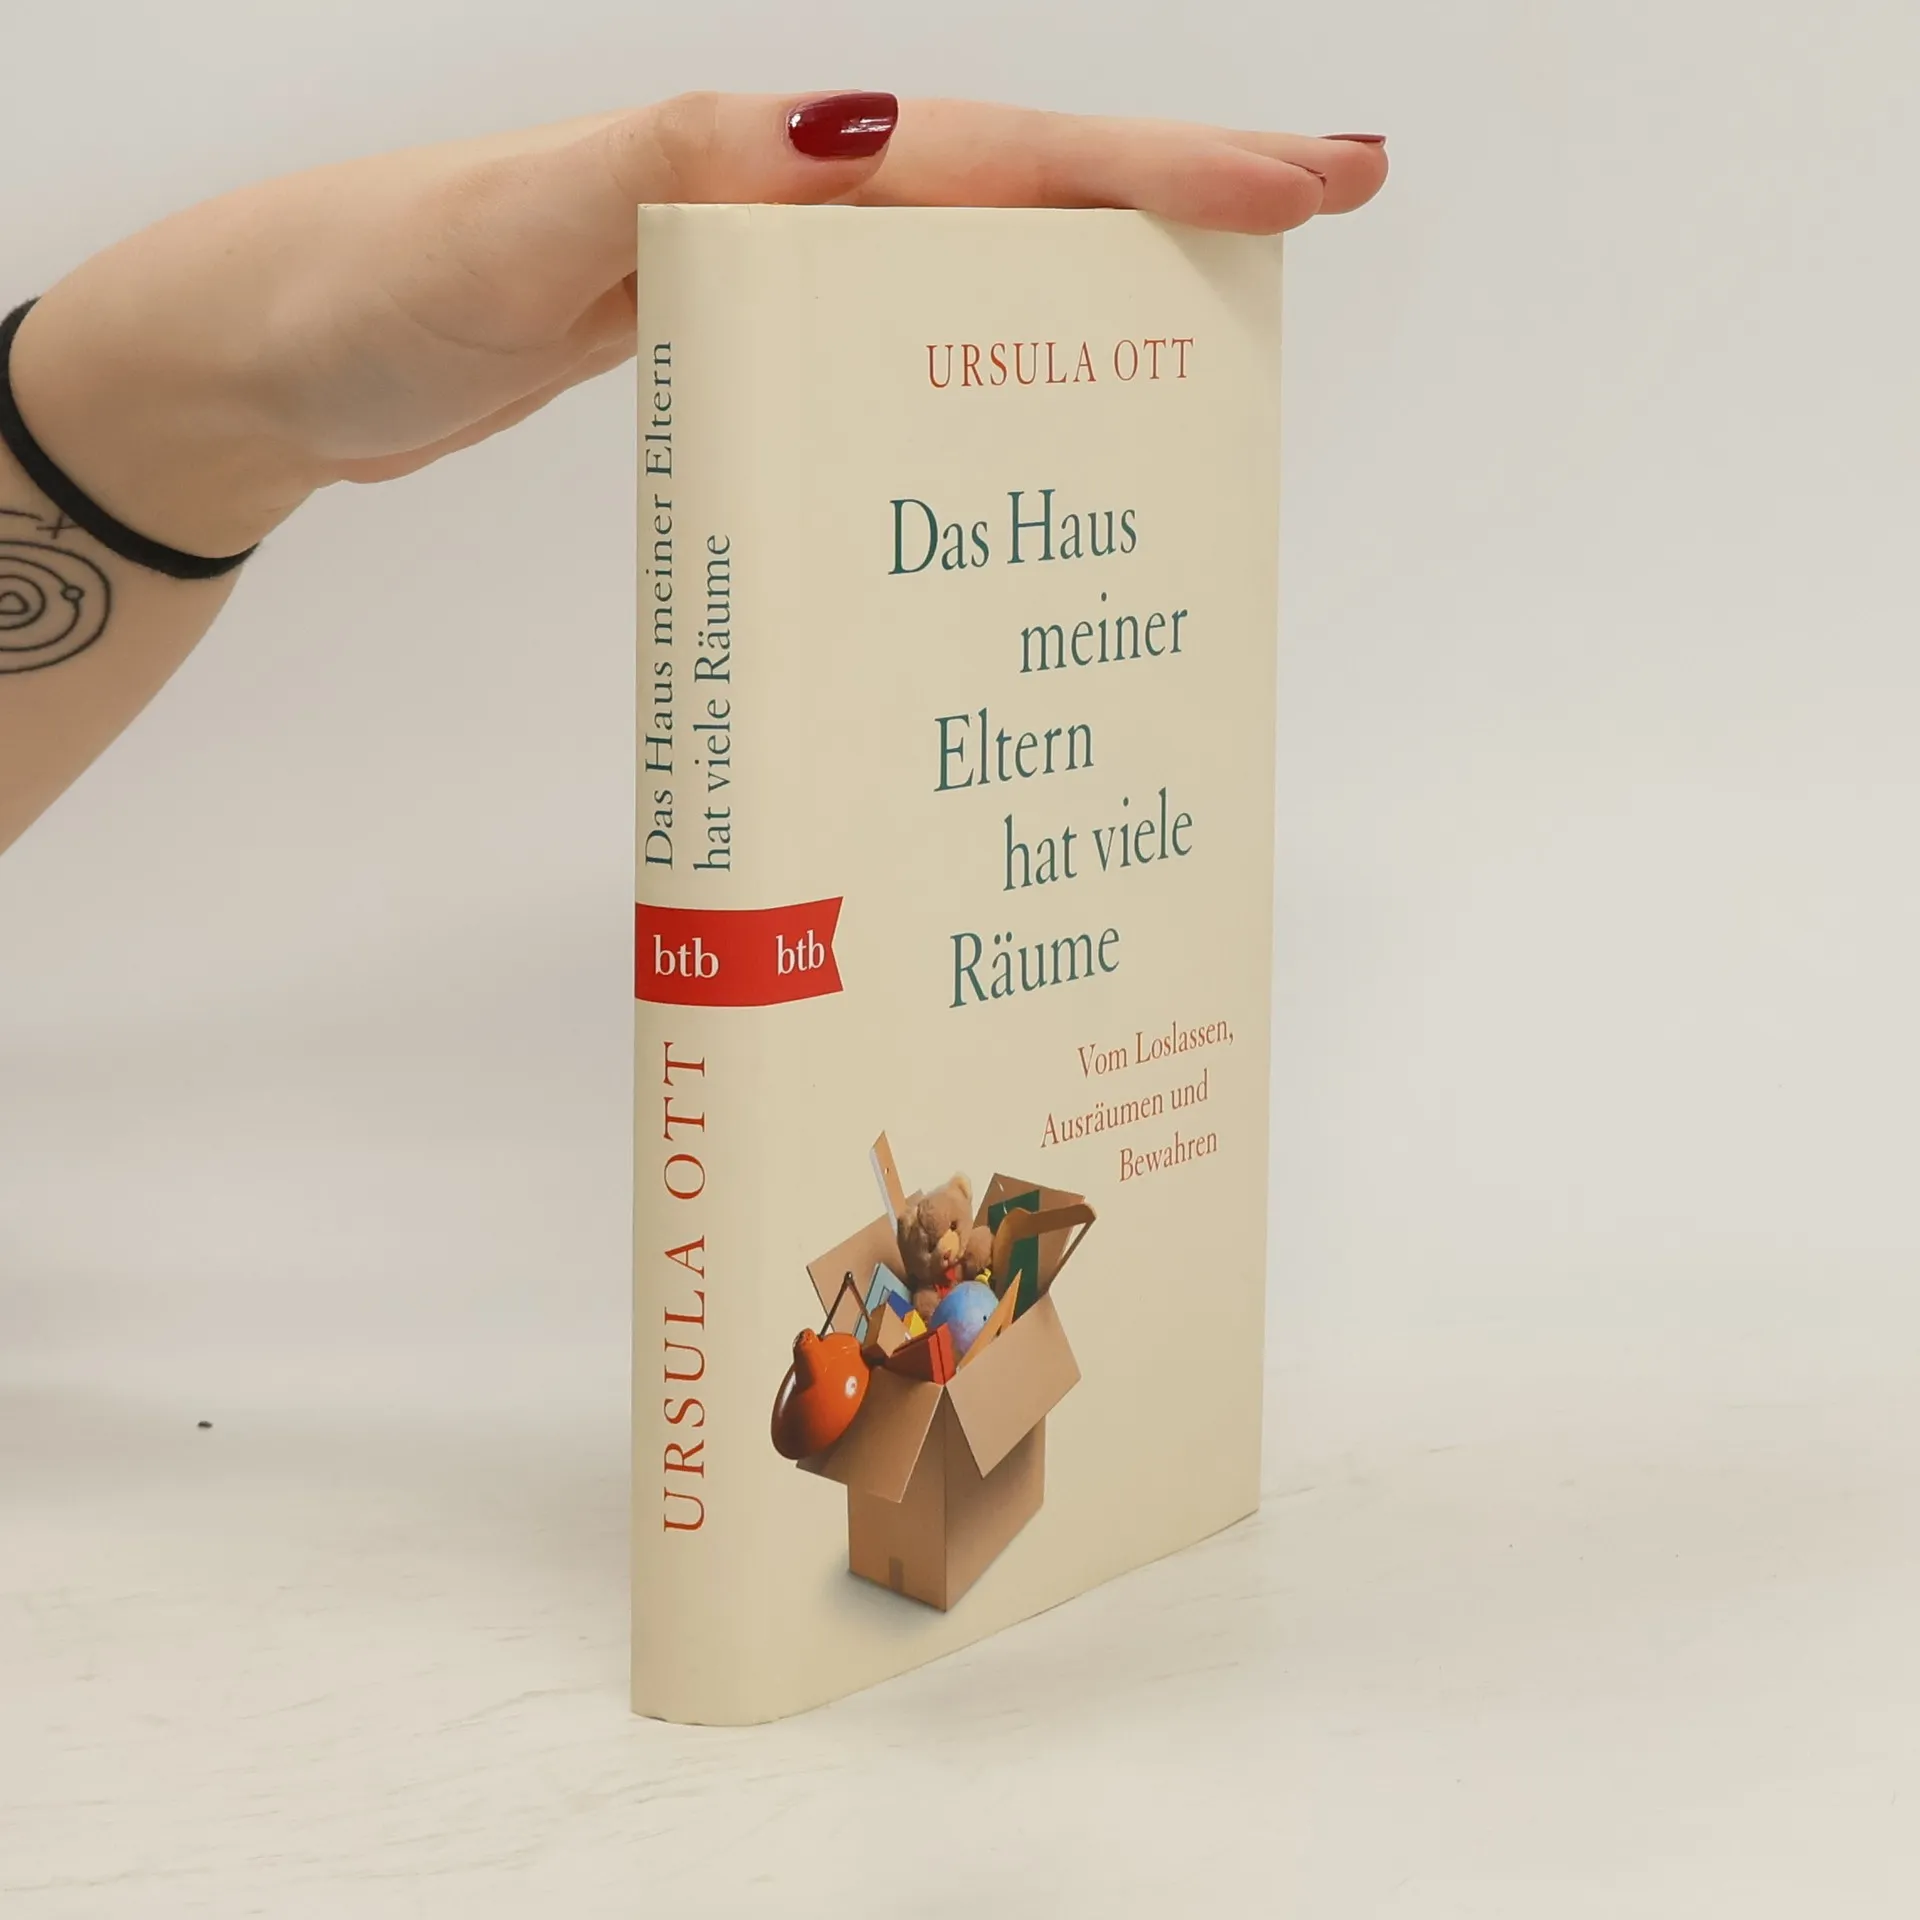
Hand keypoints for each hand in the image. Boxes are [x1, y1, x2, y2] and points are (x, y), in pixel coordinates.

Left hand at [8, 94, 1386, 557]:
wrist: (286, 359)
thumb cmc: (377, 283)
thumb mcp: (512, 227)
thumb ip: (673, 170)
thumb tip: (859, 129)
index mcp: (761, 165)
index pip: (997, 155)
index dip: (1156, 168)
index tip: (1306, 180)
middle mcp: (782, 211)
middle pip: (1016, 202)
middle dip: (1170, 214)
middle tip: (1310, 240)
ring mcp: (763, 286)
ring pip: (965, 282)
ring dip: (1089, 303)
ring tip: (1206, 369)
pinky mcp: (734, 357)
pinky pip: (887, 357)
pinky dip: (970, 380)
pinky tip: (1007, 444)